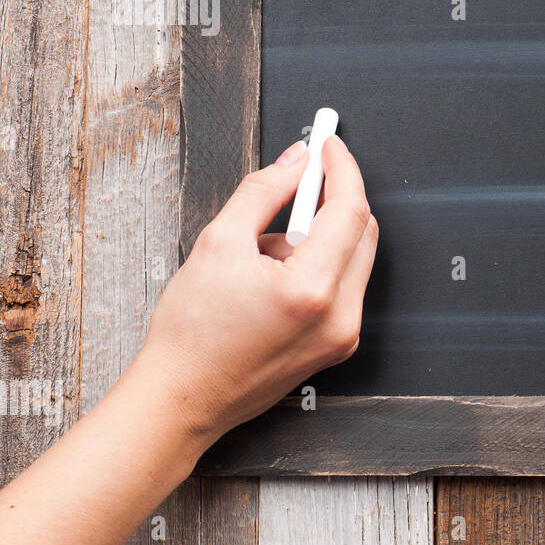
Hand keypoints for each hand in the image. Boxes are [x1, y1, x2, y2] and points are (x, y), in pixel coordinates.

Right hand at [128, 136, 378, 447]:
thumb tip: (296, 161)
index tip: (329, 144)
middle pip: (361, 232)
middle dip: (332, 199)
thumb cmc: (191, 334)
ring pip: (353, 258)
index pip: (350, 210)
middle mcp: (340, 316)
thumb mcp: (217, 244)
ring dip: (320, 237)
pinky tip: (272, 278)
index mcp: (312, 290)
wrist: (183, 399)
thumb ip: (263, 193)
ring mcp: (343, 335)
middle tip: (298, 181)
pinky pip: (343, 286)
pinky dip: (317, 267)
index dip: (342, 169)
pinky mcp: (338, 345)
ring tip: (262, 254)